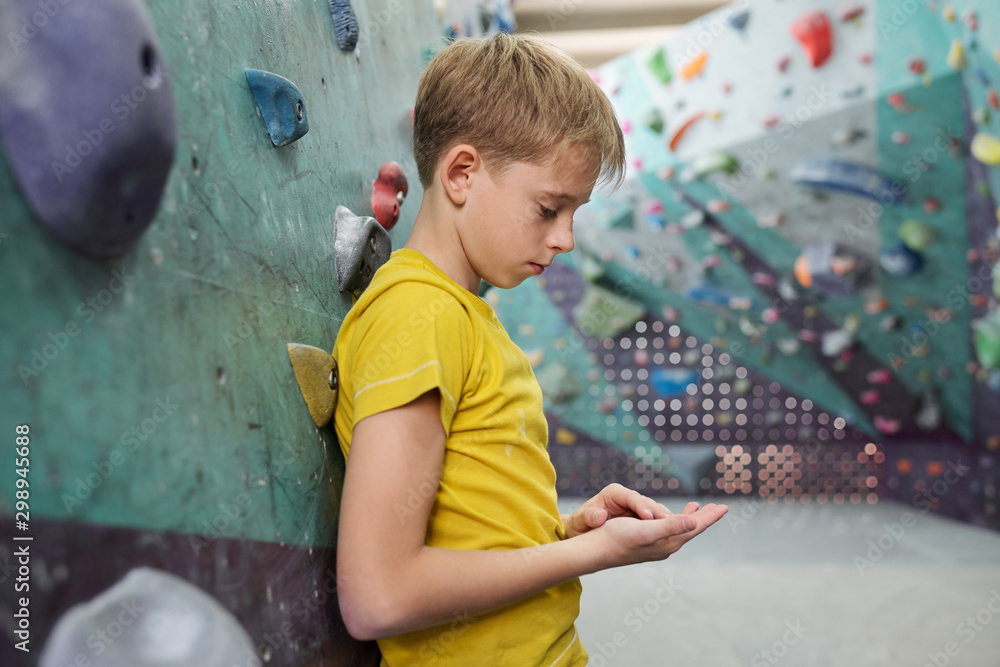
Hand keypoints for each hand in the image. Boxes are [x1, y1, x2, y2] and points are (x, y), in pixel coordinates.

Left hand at [563, 483, 689, 538]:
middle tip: (675, 519)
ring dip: (671, 519)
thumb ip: (588, 516)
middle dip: (661, 513)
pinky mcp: (643, 519)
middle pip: (649, 504)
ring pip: (657, 512)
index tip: (648, 518)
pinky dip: (673, 522)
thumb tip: (598, 516)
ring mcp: (638, 508)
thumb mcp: (581, 520)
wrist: (581, 531)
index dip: (641, 507)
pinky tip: (692, 520)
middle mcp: (629, 498)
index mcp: (614, 493)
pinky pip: (660, 520)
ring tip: (688, 522)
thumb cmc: (580, 524)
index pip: (632, 498)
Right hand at [588, 502, 728, 568]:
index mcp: (669, 541)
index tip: (725, 506)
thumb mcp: (646, 530)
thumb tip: (695, 523)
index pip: (695, 527)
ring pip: (680, 528)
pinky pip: (668, 529)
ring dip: (690, 518)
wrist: (597, 551)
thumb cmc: (618, 538)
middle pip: (691, 528)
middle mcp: (666, 545)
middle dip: (704, 517)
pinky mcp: (647, 542)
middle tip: (719, 507)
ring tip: (698, 509)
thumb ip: (671, 526)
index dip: (710, 516)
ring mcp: (657, 545)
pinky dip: (675, 519)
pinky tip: (671, 518)